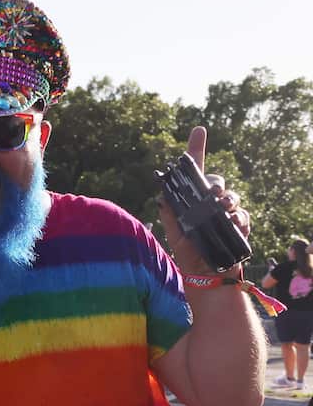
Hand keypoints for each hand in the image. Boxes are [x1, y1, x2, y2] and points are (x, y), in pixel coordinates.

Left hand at [158, 126, 251, 275]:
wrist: (205, 275)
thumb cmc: (188, 253)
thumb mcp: (175, 233)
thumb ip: (170, 214)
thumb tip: (162, 196)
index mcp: (192, 200)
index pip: (194, 172)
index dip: (196, 148)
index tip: (198, 130)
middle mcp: (210, 203)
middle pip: (217, 181)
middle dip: (216, 184)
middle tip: (213, 193)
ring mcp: (226, 213)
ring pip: (233, 196)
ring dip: (229, 200)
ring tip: (224, 209)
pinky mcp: (240, 225)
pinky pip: (243, 215)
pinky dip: (239, 218)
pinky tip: (234, 224)